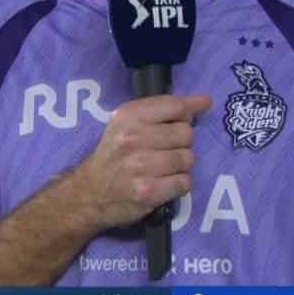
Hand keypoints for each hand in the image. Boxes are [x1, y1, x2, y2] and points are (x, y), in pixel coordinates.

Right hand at [74, 94, 209, 229]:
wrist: (89, 193)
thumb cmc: (114, 154)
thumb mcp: (127, 123)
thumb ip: (163, 110)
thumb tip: (204, 101)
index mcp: (129, 116)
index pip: (175, 106)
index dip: (190, 111)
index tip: (196, 112)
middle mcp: (133, 138)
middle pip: (186, 133)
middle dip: (181, 142)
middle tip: (165, 149)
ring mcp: (141, 166)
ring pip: (188, 158)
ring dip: (180, 165)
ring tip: (163, 168)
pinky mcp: (148, 192)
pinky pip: (184, 182)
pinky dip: (178, 184)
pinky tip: (163, 183)